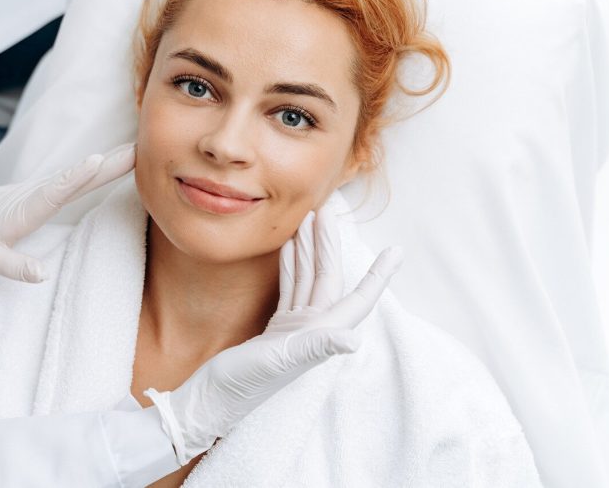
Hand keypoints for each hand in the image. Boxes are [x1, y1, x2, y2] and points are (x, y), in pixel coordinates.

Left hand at [0, 144, 135, 281]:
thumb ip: (12, 266)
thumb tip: (43, 274)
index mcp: (24, 209)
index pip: (54, 192)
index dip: (76, 177)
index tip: (98, 161)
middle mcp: (38, 194)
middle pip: (77, 179)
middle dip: (107, 165)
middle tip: (139, 151)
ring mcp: (43, 190)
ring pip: (80, 176)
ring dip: (109, 163)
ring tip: (138, 153)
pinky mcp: (47, 192)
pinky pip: (77, 179)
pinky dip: (99, 170)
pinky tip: (116, 163)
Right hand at [145, 209, 402, 464]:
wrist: (212, 401)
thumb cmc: (245, 384)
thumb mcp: (279, 362)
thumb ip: (315, 347)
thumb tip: (353, 340)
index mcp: (321, 334)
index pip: (357, 298)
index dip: (377, 275)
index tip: (396, 251)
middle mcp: (313, 330)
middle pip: (328, 277)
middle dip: (330, 243)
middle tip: (329, 208)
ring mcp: (294, 329)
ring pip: (308, 279)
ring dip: (310, 250)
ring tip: (309, 219)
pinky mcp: (276, 330)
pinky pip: (290, 289)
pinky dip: (291, 267)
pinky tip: (288, 249)